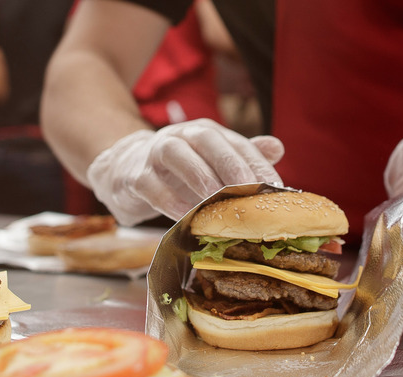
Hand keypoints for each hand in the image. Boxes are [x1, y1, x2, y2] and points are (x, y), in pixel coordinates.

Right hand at [87, 119, 283, 225]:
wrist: (124, 169)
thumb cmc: (178, 169)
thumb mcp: (210, 162)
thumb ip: (242, 155)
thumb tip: (278, 148)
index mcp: (206, 133)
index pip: (236, 143)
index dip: (257, 164)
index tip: (276, 188)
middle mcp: (181, 136)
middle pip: (207, 141)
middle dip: (229, 163)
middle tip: (248, 189)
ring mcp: (155, 153)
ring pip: (177, 156)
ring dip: (199, 178)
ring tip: (217, 201)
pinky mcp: (134, 176)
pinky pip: (152, 186)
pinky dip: (170, 202)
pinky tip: (187, 217)